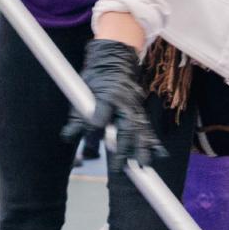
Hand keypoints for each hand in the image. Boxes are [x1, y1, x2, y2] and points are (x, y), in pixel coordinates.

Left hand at [62, 39, 163, 172]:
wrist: (115, 62)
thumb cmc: (97, 78)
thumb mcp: (83, 92)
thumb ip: (77, 117)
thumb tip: (68, 135)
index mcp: (108, 95)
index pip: (102, 112)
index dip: (96, 125)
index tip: (92, 138)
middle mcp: (124, 102)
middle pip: (125, 128)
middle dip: (122, 148)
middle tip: (118, 167)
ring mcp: (134, 107)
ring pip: (139, 130)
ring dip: (140, 149)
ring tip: (143, 165)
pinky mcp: (140, 112)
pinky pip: (147, 128)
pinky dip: (153, 142)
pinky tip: (160, 154)